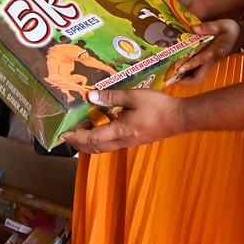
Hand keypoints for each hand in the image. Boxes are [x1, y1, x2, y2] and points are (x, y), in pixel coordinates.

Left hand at [61, 89, 185, 152]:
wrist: (180, 118)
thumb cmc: (159, 107)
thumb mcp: (134, 96)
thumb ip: (111, 96)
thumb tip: (90, 96)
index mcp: (120, 131)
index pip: (92, 139)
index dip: (76, 137)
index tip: (63, 135)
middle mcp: (123, 141)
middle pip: (95, 148)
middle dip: (79, 144)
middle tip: (67, 136)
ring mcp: (129, 142)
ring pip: (104, 147)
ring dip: (89, 142)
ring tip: (80, 131)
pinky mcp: (135, 139)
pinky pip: (113, 142)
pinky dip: (101, 137)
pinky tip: (103, 123)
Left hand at [167, 18, 239, 84]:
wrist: (240, 36)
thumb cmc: (230, 30)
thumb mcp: (221, 25)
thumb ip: (208, 27)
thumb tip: (193, 28)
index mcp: (215, 53)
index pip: (202, 61)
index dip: (190, 65)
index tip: (179, 69)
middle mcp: (211, 62)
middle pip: (198, 78)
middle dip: (184, 80)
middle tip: (169, 76)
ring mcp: (208, 64)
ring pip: (196, 77)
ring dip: (184, 78)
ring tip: (169, 73)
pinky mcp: (206, 63)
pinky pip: (196, 72)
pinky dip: (186, 72)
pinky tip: (176, 66)